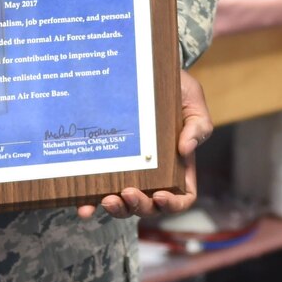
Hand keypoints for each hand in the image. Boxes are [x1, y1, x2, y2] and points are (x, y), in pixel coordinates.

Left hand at [77, 68, 211, 220]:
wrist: (147, 72)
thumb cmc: (176, 89)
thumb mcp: (193, 103)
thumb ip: (198, 126)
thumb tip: (186, 148)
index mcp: (179, 166)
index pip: (182, 197)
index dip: (173, 204)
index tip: (159, 194)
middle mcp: (155, 174)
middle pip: (151, 206)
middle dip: (139, 206)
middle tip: (128, 193)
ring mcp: (130, 171)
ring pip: (125, 204)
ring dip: (117, 209)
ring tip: (107, 199)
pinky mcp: (109, 165)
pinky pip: (99, 191)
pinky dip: (91, 203)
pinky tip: (83, 206)